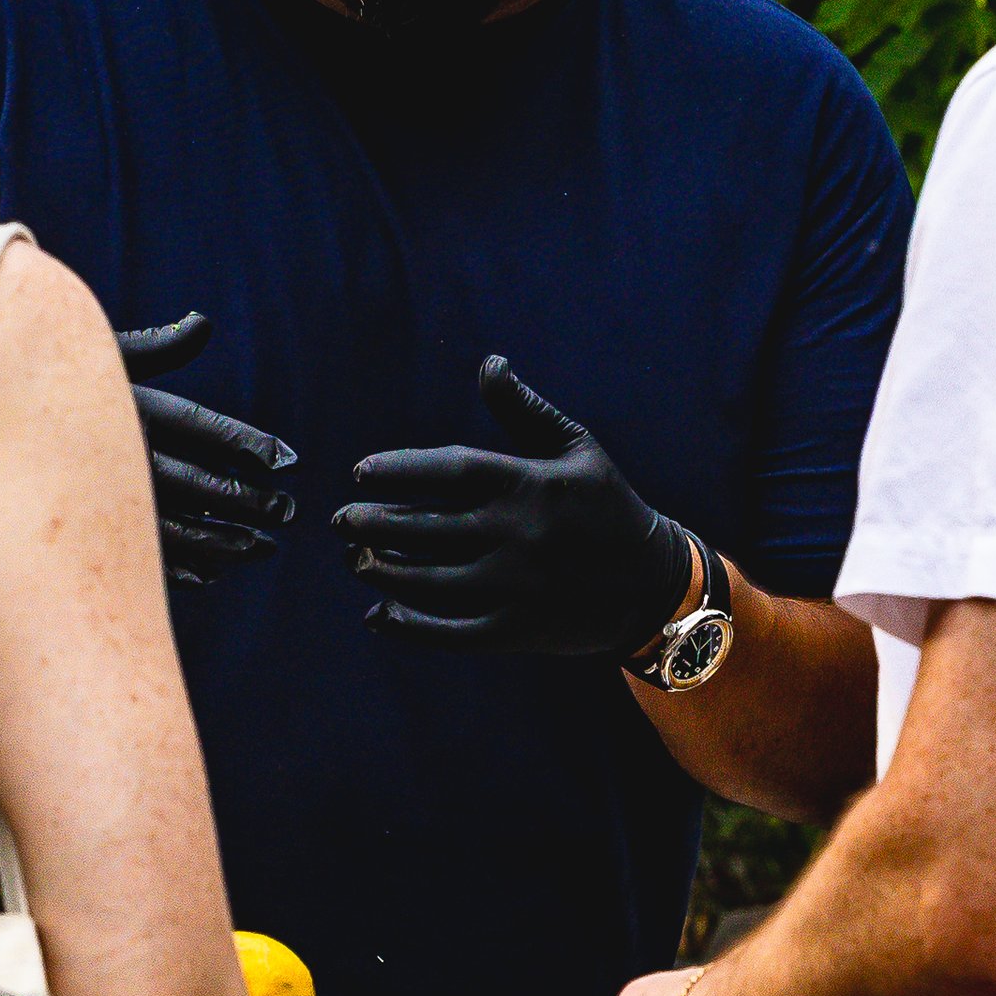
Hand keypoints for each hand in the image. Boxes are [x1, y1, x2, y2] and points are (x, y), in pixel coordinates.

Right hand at [118, 314, 297, 587]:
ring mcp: (113, 501)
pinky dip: (183, 567)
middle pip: (207, 484)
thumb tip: (201, 323)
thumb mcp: (103, 354)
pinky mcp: (94, 534)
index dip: (251, 445)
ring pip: (184, 528)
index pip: (209, 430)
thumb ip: (157, 344)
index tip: (287, 460)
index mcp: (139, 411)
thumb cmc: (46, 378)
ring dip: (227, 540)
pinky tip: (208, 573)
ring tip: (259, 547)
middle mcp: (131, 457)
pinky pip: (145, 557)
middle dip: (252, 500)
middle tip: (287, 513)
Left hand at [334, 358, 693, 652]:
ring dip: (384, 572)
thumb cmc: (608, 506)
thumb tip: (489, 364)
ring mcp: (516, 587)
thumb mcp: (577, 449)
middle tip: (340, 521)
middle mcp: (518, 535)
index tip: (360, 473)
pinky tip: (379, 613)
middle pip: (426, 528)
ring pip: (430, 581)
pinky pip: (451, 631)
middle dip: (373, 524)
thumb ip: (526, 411)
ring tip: (355, 561)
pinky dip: (410, 625)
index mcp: (528, 484)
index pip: (448, 471)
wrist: (655, 586)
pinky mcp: (517, 631)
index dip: (398, 470)